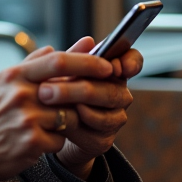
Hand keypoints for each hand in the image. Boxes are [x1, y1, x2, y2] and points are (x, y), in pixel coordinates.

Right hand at [0, 48, 113, 181]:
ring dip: (65, 123)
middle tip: (93, 98)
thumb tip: (59, 47)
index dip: (88, 62)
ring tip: (46, 126)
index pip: (59, 61)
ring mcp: (27, 119)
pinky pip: (61, 140)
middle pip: (71, 90)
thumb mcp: (3, 82)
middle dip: (85, 96)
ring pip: (70, 117)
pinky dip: (55, 142)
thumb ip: (33, 63)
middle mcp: (21, 94)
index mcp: (15, 75)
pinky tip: (37, 142)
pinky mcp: (32, 143)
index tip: (106, 66)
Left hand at [38, 37, 141, 179]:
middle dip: (80, 87)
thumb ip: (75, 57)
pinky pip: (91, 132)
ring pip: (102, 113)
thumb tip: (88, 41)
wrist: (53, 127)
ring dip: (72, 104)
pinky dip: (73, 123)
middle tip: (50, 86)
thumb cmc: (60, 92)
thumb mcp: (63, 72)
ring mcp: (115, 118)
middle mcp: (120, 95)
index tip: (116, 66)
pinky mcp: (104, 140)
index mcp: (113, 73)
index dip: (130, 63)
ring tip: (48, 98)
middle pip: (111, 90)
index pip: (133, 62)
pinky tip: (56, 117)